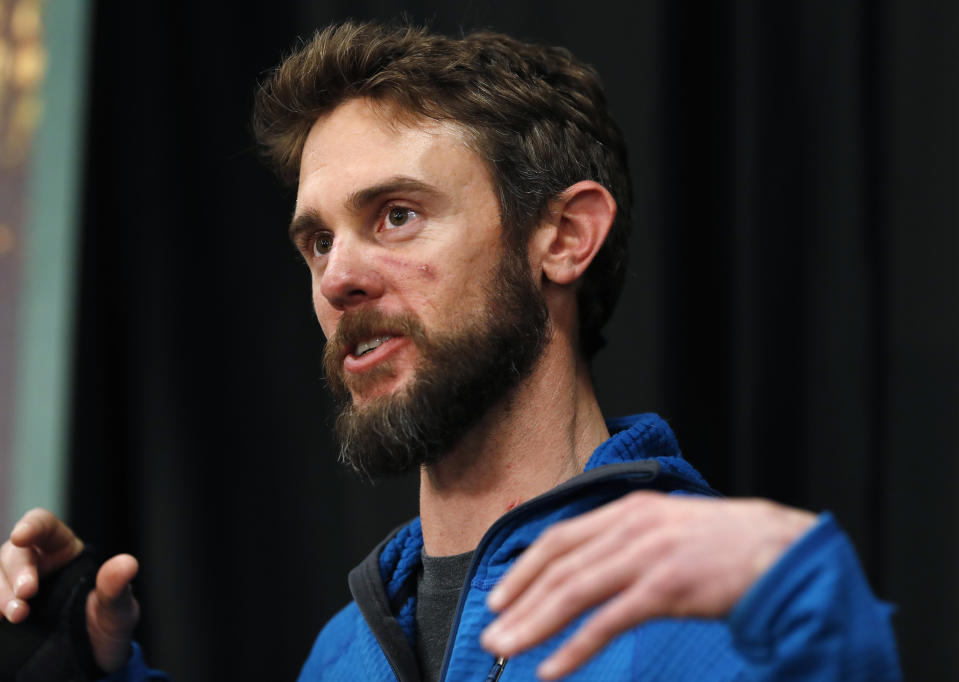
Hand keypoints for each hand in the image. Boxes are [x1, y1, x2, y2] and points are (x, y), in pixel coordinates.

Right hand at [0, 508, 139, 672]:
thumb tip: (128, 563)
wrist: (89, 661)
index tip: (20, 537)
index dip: (31, 526)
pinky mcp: (3, 608)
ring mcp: (14, 587)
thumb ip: (116, 589)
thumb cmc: (106, 627)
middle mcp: (36, 563)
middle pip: (15, 553)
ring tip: (16, 615)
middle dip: (17, 572)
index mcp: (65, 551)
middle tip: (25, 595)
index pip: (44, 526)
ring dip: (1, 593)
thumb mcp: (116, 611)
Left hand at [481, 491, 815, 678]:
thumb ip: (627, 540)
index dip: (523, 569)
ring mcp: (648, 556)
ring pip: (574, 593)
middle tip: (491, 633)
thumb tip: (585, 568)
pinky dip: (575, 648)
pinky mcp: (666, 588)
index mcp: (628, 510)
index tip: (499, 597)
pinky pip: (607, 622)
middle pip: (558, 567)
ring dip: (535, 625)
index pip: (559, 538)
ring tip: (507, 649)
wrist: (782, 550)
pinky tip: (554, 668)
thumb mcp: (668, 527)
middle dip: (518, 602)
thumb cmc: (725, 546)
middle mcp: (631, 526)